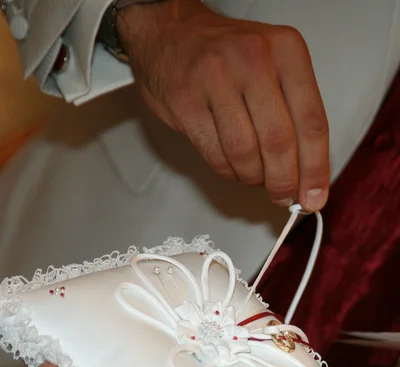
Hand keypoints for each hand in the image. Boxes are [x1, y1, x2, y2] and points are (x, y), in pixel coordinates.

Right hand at [118, 0, 328, 210]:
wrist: (171, 32)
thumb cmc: (227, 56)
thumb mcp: (273, 67)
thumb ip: (294, 115)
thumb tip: (307, 176)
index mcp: (286, 51)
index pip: (312, 122)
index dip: (315, 168)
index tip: (315, 197)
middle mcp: (254, 59)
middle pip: (279, 142)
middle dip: (283, 181)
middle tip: (283, 196)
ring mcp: (216, 79)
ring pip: (245, 152)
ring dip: (252, 177)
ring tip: (253, 176)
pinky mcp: (187, 101)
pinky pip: (215, 154)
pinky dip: (228, 171)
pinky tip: (232, 166)